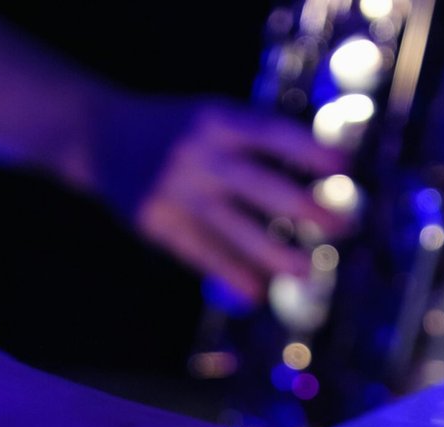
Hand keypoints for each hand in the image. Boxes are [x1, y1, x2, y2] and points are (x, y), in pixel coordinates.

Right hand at [91, 96, 352, 303]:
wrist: (99, 135)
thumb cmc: (174, 130)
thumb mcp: (211, 116)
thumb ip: (253, 141)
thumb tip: (313, 177)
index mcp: (217, 120)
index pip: (272, 134)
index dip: (309, 150)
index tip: (345, 167)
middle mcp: (198, 154)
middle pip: (258, 184)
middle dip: (303, 207)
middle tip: (341, 227)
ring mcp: (175, 190)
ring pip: (232, 227)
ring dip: (272, 252)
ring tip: (307, 272)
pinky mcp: (156, 221)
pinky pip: (198, 252)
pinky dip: (229, 272)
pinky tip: (256, 292)